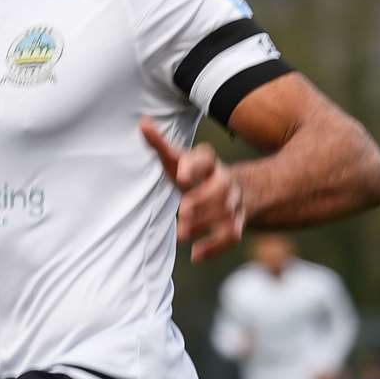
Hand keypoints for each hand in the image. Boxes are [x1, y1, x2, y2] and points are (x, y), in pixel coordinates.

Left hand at [140, 116, 245, 262]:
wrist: (233, 188)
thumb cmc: (194, 174)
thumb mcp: (178, 159)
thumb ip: (160, 144)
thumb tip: (142, 123)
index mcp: (208, 162)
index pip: (205, 158)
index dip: (194, 166)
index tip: (180, 177)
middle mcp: (224, 180)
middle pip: (220, 188)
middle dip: (203, 200)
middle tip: (182, 211)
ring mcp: (234, 203)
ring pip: (227, 213)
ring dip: (204, 225)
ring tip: (180, 234)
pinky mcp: (237, 223)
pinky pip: (232, 236)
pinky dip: (215, 248)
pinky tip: (195, 256)